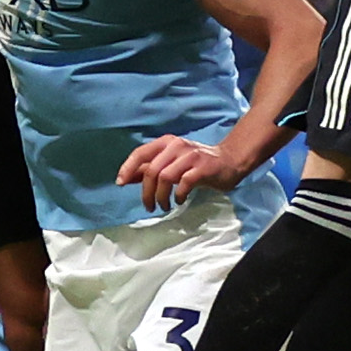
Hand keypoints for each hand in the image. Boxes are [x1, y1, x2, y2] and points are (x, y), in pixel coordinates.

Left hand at [118, 134, 235, 208]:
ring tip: (164, 206)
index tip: (120, 183)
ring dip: (160, 196)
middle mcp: (176, 146)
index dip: (128, 168)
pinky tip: (179, 201)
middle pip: (151, 170)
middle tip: (148, 206)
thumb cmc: (196, 164)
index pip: (140, 153)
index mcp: (166, 143)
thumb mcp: (170, 163)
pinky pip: (184, 183)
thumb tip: (126, 178)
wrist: (229, 161)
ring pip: (165, 177)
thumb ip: (150, 169)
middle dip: (146, 192)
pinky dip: (178, 195)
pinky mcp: (203, 167)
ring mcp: (190, 156)